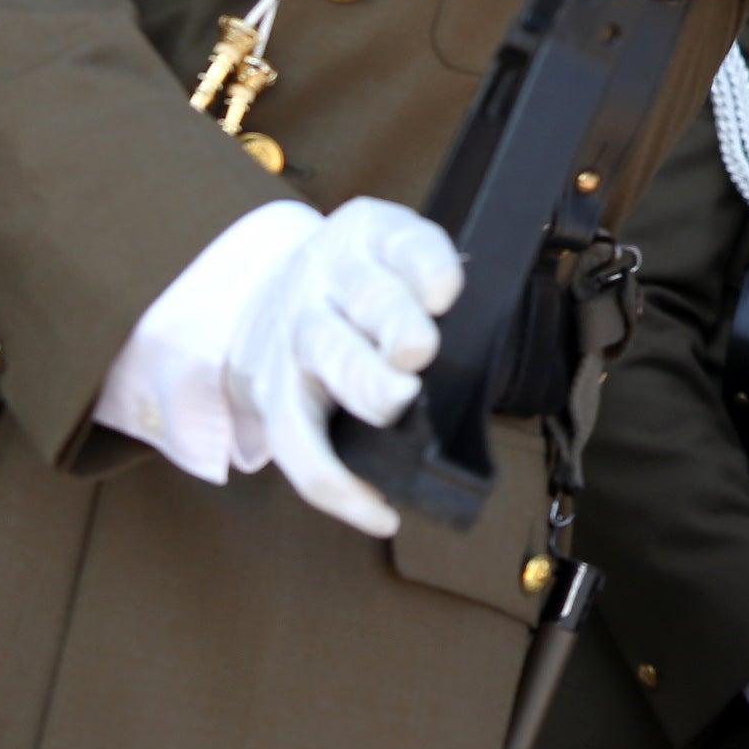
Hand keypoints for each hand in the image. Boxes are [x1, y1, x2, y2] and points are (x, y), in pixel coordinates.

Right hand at [222, 196, 461, 537]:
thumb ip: (438, 278)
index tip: (446, 290)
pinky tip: (379, 511)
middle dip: (392, 326)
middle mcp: (324, 282)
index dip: (426, 265)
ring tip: (396, 406)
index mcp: (368, 238)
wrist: (258, 292)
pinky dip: (337, 485)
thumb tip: (490, 331)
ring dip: (360, 386)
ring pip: (324, 362)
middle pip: (363, 301)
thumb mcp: (397, 249)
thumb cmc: (361, 278)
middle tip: (417, 351)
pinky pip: (298, 447)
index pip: (403, 241)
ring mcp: (294, 337)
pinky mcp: (271, 395)